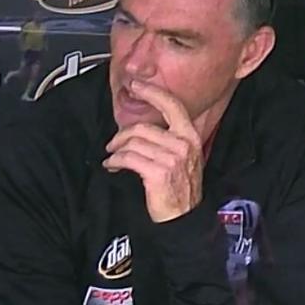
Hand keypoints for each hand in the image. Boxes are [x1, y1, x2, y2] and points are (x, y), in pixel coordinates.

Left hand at [103, 80, 206, 222]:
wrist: (184, 219)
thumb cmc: (181, 190)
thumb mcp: (184, 158)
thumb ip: (170, 139)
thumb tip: (143, 127)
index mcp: (190, 136)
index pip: (171, 105)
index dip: (152, 92)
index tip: (136, 86)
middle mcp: (184, 145)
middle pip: (143, 127)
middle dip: (122, 135)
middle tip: (113, 144)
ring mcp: (173, 158)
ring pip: (133, 143)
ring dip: (117, 150)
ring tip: (113, 158)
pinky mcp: (159, 172)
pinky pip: (129, 158)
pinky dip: (115, 162)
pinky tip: (113, 166)